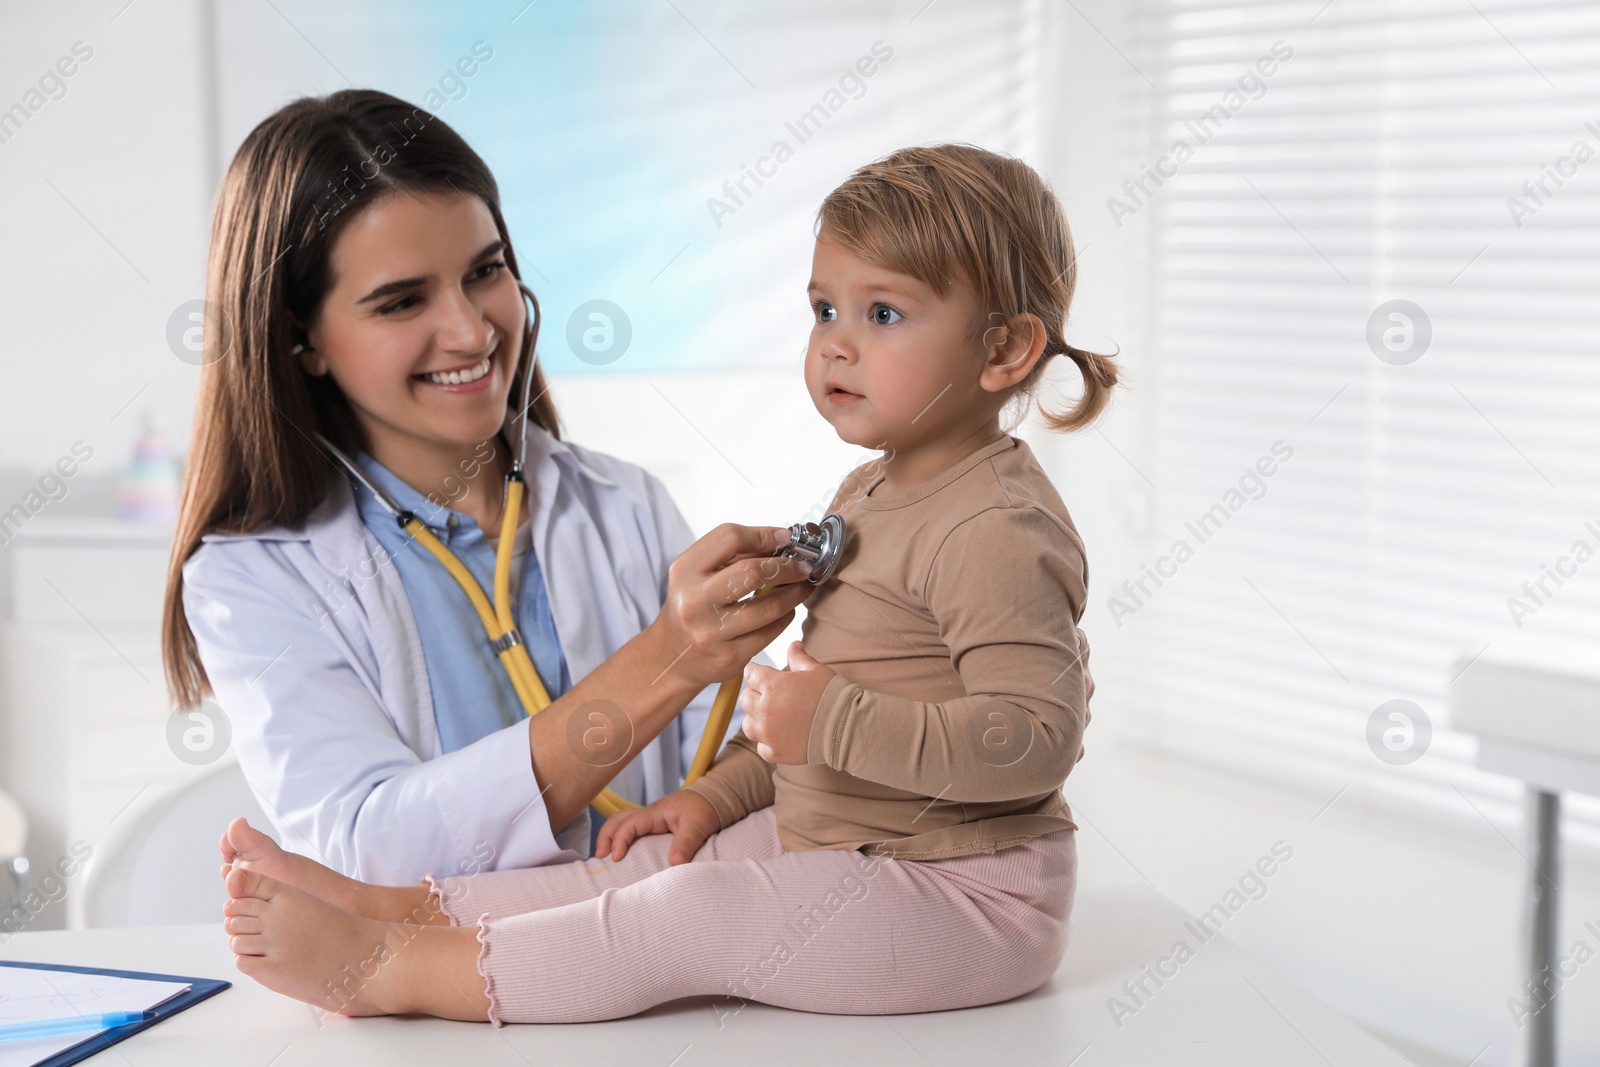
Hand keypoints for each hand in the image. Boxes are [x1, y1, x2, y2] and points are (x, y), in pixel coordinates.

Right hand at [594, 789, 718, 864]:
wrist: (712, 799)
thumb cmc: (703, 809)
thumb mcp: (698, 826)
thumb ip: (686, 844)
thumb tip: (674, 863)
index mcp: (655, 812)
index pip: (630, 823)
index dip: (620, 839)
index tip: (616, 857)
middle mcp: (648, 814)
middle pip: (618, 819)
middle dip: (606, 836)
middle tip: (600, 857)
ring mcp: (649, 819)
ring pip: (621, 822)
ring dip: (609, 835)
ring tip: (603, 856)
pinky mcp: (653, 826)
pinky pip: (630, 829)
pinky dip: (620, 837)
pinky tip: (618, 852)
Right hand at [653, 525, 815, 688]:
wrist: (671, 655)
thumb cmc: (691, 606)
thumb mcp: (696, 573)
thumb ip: (731, 556)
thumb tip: (778, 542)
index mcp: (685, 571)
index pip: (730, 539)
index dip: (764, 535)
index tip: (786, 538)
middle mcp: (695, 601)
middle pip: (753, 572)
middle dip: (787, 566)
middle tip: (803, 566)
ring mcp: (712, 632)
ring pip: (769, 607)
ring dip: (795, 593)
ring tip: (804, 585)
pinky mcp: (729, 657)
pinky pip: (770, 632)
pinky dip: (786, 616)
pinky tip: (788, 609)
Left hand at [740, 642, 837, 763]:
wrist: (847, 726)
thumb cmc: (832, 694)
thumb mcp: (815, 670)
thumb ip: (799, 657)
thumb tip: (794, 644)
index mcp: (772, 686)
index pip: (750, 674)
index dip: (758, 672)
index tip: (765, 675)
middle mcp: (765, 710)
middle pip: (746, 698)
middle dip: (756, 693)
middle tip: (772, 695)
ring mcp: (769, 734)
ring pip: (748, 724)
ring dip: (756, 719)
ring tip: (772, 717)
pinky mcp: (776, 752)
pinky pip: (761, 747)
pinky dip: (767, 742)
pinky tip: (780, 736)